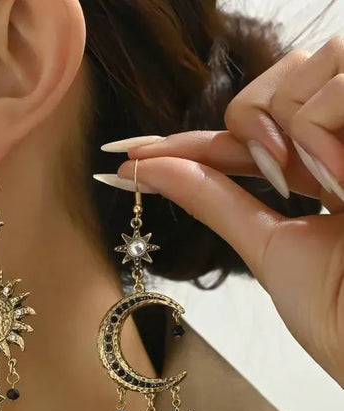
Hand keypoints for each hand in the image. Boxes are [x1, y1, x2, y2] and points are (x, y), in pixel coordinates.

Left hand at [95, 37, 343, 387]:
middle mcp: (343, 145)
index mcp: (317, 171)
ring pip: (319, 65)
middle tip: (269, 169)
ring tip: (321, 180)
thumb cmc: (332, 311)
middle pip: (283, 81)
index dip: (186, 143)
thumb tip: (147, 170)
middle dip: (255, 119)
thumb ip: (214, 199)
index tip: (124, 154)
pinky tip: (336, 176)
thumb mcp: (265, 247)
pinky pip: (341, 87)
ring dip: (297, 123)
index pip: (243, 139)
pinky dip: (322, 126)